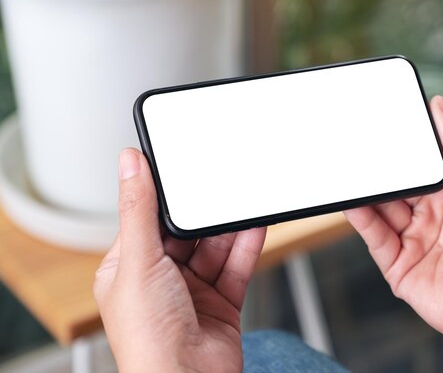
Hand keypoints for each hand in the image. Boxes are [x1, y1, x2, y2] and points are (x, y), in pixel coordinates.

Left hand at [94, 148, 265, 372]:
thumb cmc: (148, 339)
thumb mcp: (139, 261)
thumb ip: (138, 210)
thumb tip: (128, 164)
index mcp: (128, 270)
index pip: (147, 221)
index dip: (164, 197)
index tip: (181, 170)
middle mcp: (160, 280)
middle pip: (187, 233)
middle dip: (204, 213)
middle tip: (219, 185)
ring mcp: (193, 293)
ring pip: (215, 248)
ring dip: (229, 228)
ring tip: (243, 201)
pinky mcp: (222, 303)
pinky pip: (236, 266)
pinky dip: (247, 245)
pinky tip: (255, 225)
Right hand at [344, 96, 442, 371]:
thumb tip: (441, 107)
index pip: (425, 164)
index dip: (406, 146)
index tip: (386, 124)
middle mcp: (435, 217)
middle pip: (399, 185)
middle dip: (382, 168)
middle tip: (359, 145)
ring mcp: (416, 241)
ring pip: (382, 208)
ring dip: (367, 190)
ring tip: (349, 168)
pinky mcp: (399, 266)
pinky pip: (374, 235)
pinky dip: (359, 216)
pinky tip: (349, 199)